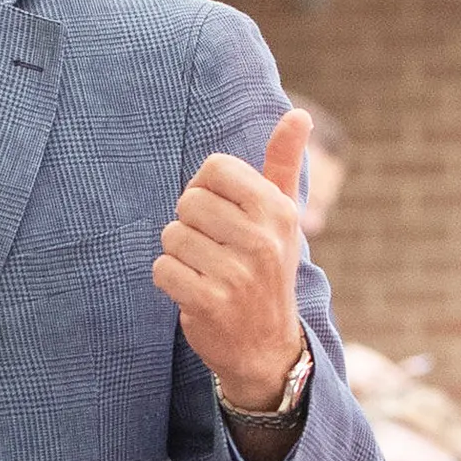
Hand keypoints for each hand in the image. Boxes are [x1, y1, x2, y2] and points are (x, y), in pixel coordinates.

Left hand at [155, 107, 310, 410]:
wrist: (266, 346)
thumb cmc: (266, 268)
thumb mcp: (282, 216)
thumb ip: (282, 164)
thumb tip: (298, 114)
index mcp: (278, 210)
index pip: (215, 168)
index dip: (204, 188)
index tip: (218, 212)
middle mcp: (262, 239)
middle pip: (188, 201)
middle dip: (190, 224)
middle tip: (212, 249)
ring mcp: (237, 273)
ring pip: (171, 236)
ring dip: (179, 255)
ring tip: (205, 271)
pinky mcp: (209, 302)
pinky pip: (162, 269)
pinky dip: (169, 280)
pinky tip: (193, 290)